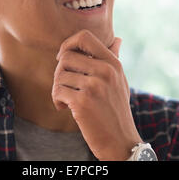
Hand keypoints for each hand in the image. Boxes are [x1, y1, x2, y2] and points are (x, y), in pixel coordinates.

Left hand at [52, 29, 141, 159]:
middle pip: (66, 56)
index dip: (68, 43)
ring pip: (59, 75)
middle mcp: (105, 71)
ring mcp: (94, 86)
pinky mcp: (83, 102)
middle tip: (64, 85)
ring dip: (58, 88)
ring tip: (66, 99)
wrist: (121, 142)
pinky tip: (64, 108)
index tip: (63, 57)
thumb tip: (118, 39)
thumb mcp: (120, 81)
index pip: (84, 37)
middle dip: (59, 71)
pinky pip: (57, 91)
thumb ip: (114, 59)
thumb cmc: (117, 109)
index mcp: (113, 63)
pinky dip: (57, 100)